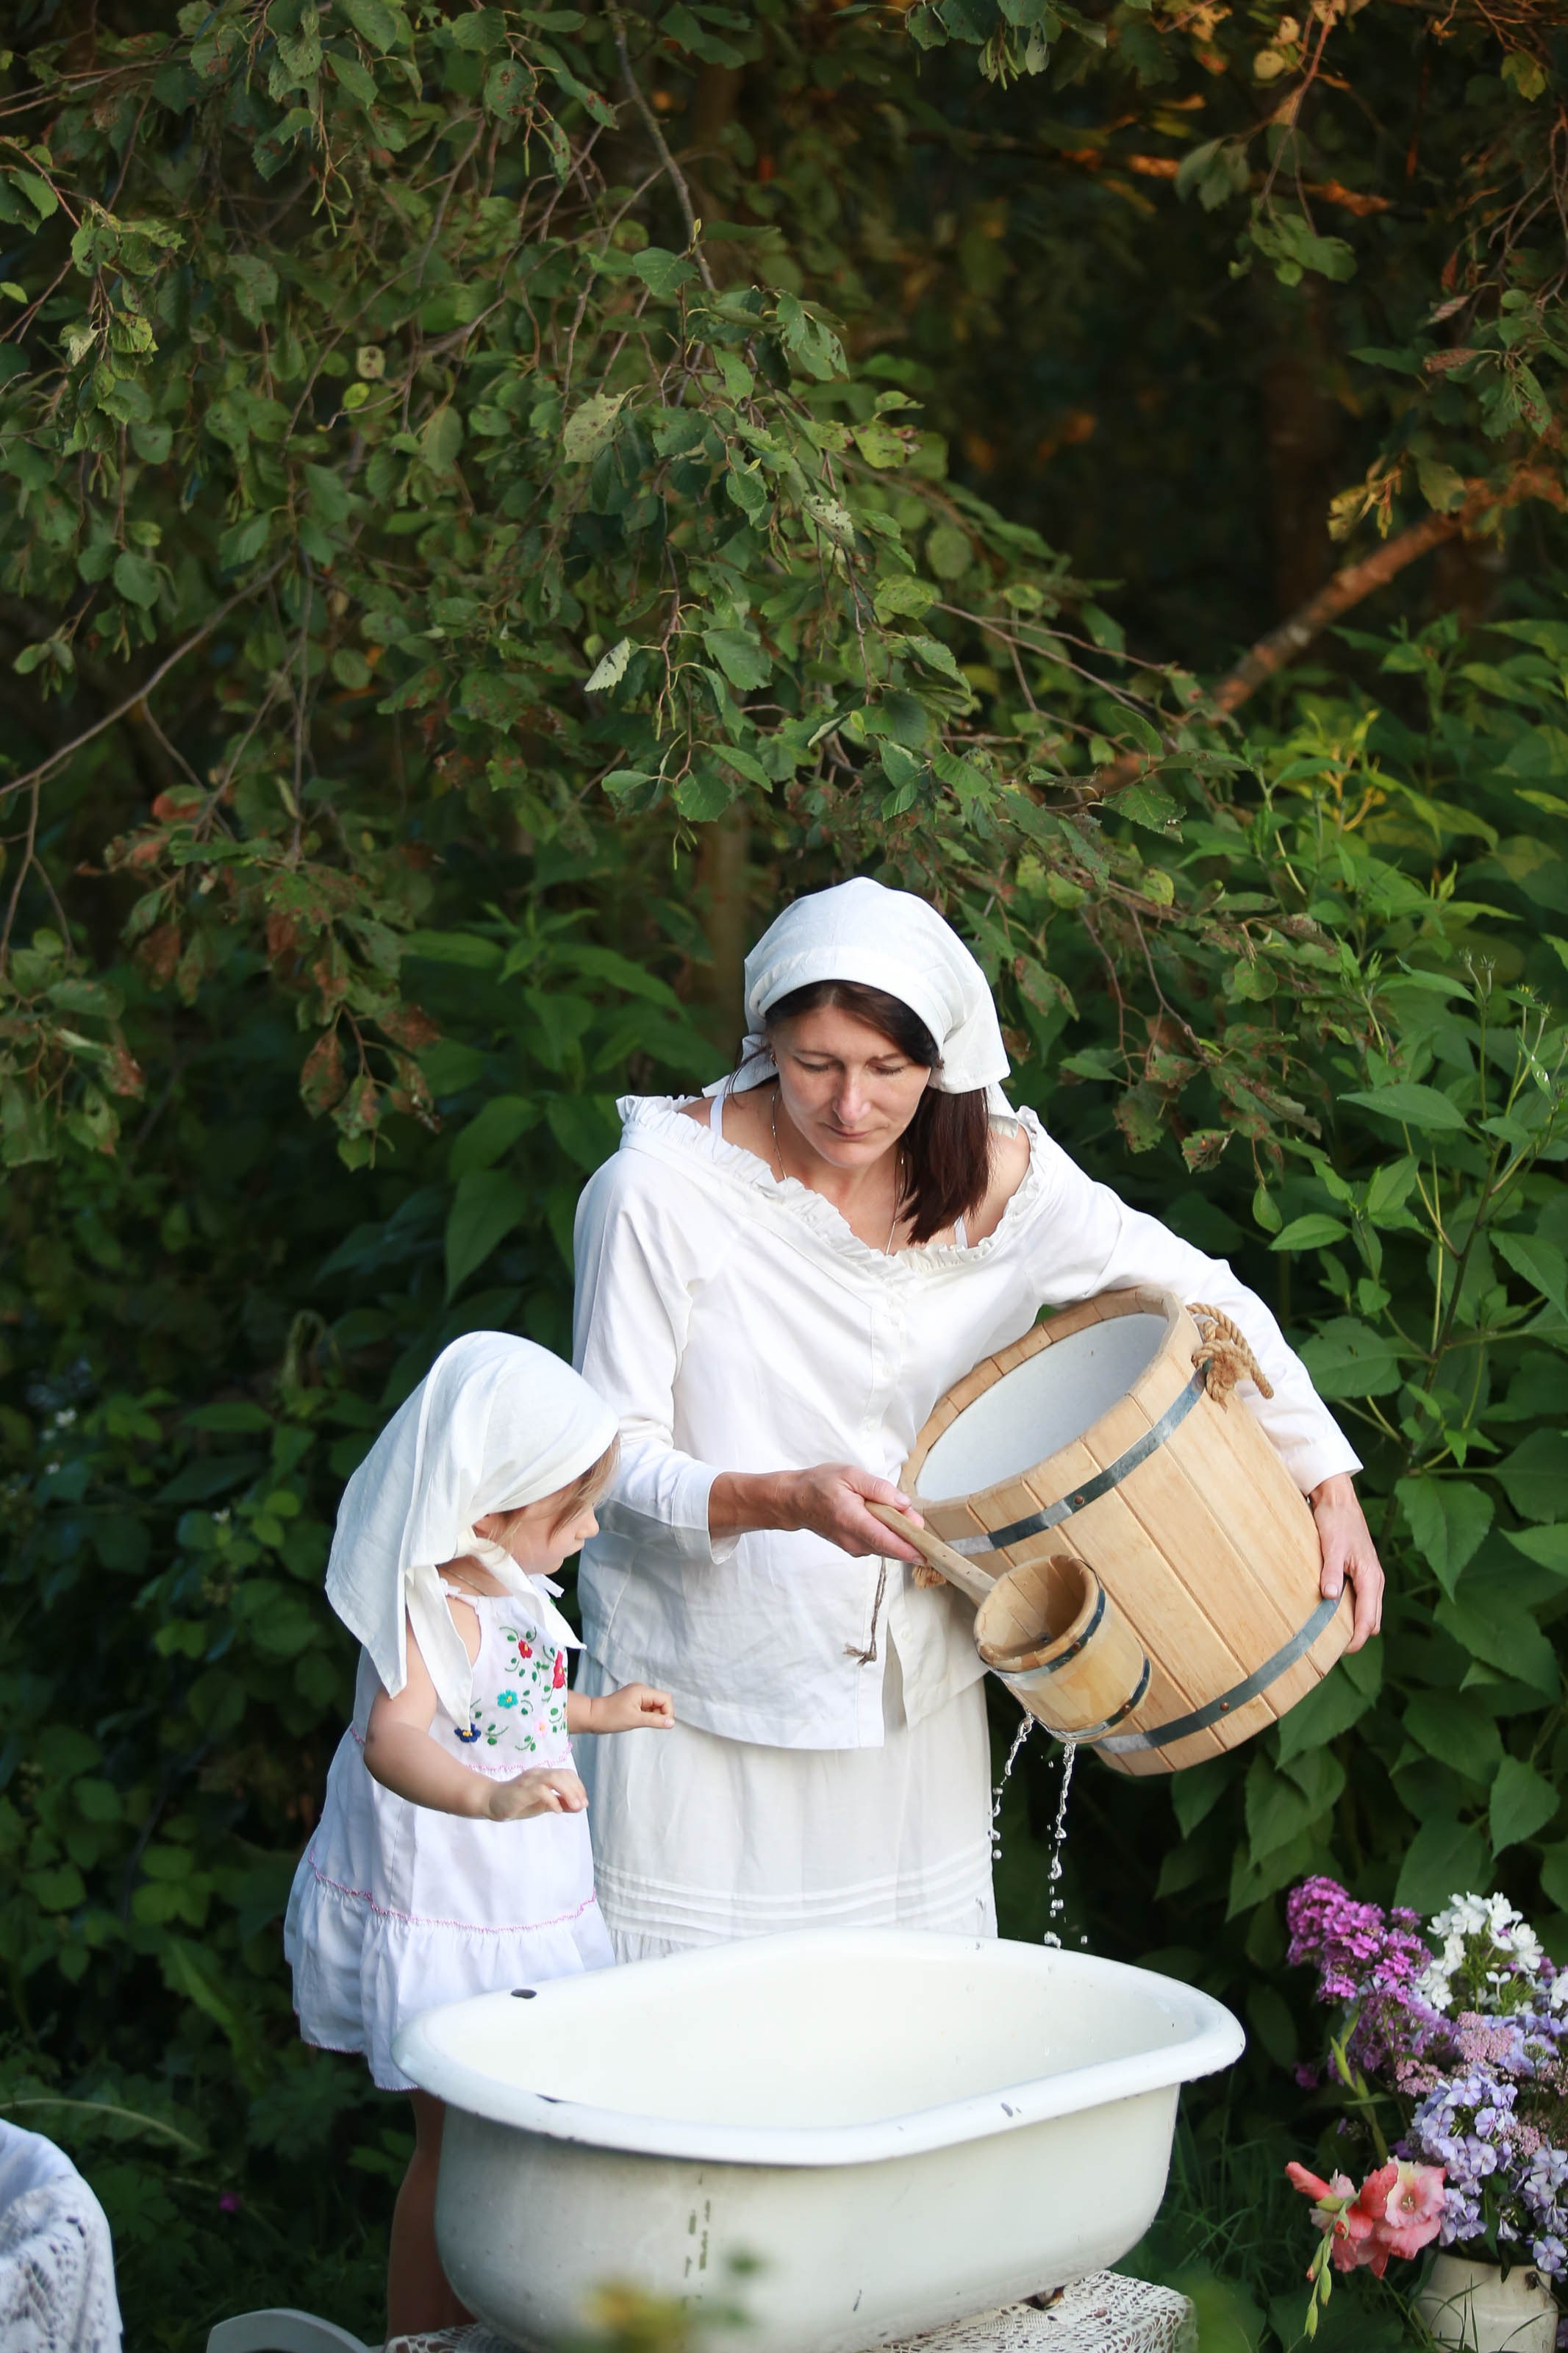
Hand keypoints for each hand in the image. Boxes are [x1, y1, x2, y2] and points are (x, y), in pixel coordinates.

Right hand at [484, 1765, 587, 1821]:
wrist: (492, 1802)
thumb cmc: (519, 1803)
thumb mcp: (543, 1804)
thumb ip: (561, 1803)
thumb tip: (581, 1806)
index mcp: (544, 1774)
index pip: (566, 1773)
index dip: (578, 1786)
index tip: (583, 1802)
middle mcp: (537, 1774)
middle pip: (562, 1774)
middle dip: (576, 1789)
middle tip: (581, 1806)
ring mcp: (529, 1780)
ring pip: (554, 1778)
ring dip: (568, 1792)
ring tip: (574, 1806)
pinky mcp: (521, 1791)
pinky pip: (541, 1791)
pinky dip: (552, 1800)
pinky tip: (557, 1811)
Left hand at [594, 1683, 674, 1732]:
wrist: (592, 1716)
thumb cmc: (611, 1717)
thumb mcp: (635, 1720)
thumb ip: (655, 1721)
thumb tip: (671, 1723)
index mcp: (642, 1691)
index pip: (666, 1699)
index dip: (667, 1712)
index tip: (659, 1724)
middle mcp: (641, 1689)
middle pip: (662, 1701)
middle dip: (660, 1714)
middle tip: (647, 1723)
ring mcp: (637, 1694)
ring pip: (655, 1704)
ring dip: (653, 1715)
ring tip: (639, 1721)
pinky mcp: (633, 1700)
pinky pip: (647, 1706)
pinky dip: (647, 1714)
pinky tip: (637, 1719)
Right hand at [779, 1464, 924, 1560]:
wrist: (796, 1501)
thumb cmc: (820, 1485)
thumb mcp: (850, 1475)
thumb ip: (879, 1489)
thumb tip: (903, 1503)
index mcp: (852, 1520)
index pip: (885, 1540)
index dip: (908, 1549)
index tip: (927, 1553)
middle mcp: (853, 1540)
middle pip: (891, 1546)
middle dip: (909, 1535)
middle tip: (913, 1516)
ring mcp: (853, 1547)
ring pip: (886, 1547)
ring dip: (898, 1534)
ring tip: (897, 1513)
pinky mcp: (854, 1548)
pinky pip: (878, 1545)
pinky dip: (888, 1535)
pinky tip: (885, 1519)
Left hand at [1311, 1473, 1383, 1652]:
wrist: (1338, 1500)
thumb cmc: (1336, 1521)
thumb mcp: (1331, 1546)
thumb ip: (1331, 1572)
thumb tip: (1330, 1597)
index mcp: (1371, 1578)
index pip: (1368, 1620)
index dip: (1356, 1639)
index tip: (1341, 1651)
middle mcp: (1375, 1581)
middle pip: (1371, 1621)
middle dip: (1356, 1636)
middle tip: (1331, 1648)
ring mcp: (1370, 1578)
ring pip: (1367, 1611)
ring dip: (1354, 1624)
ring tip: (1331, 1635)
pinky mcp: (1361, 1573)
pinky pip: (1361, 1600)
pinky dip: (1351, 1611)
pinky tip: (1333, 1612)